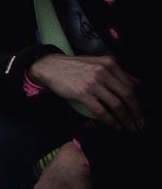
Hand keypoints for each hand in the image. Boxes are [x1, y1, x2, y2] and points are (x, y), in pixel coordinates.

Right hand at [29, 54, 143, 129]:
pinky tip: (113, 125)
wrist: (50, 67)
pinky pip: (101, 111)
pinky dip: (110, 121)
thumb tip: (136, 83)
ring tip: (127, 126)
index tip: (139, 111)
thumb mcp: (96, 63)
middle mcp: (102, 71)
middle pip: (126, 95)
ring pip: (116, 104)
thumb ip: (116, 72)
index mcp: (108, 63)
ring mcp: (92, 82)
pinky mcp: (82, 93)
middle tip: (137, 123)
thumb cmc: (73, 66)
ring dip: (125, 119)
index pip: (130, 85)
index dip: (137, 101)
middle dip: (135, 112)